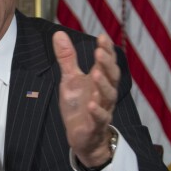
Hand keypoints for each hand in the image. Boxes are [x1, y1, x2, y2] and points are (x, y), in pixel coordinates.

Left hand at [53, 31, 119, 167]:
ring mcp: (102, 109)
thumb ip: (67, 58)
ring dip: (103, 85)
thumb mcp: (70, 79)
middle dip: (107, 64)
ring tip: (96, 73)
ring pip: (108, 96)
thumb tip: (58, 33)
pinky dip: (97, 111)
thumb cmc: (78, 105)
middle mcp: (104, 93)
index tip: (102, 36)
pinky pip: (100, 118)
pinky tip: (92, 104)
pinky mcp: (95, 125)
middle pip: (112, 76)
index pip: (106, 62)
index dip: (106, 50)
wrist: (82, 137)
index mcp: (99, 80)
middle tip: (99, 51)